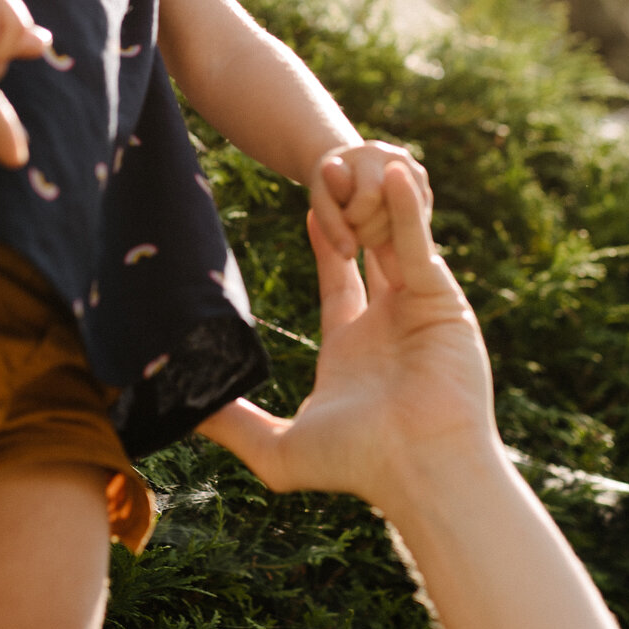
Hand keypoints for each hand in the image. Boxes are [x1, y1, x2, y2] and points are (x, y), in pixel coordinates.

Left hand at [202, 164, 495, 512]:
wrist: (420, 470)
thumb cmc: (359, 465)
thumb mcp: (279, 448)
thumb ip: (234, 425)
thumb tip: (185, 414)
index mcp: (354, 348)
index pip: (338, 282)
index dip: (323, 243)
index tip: (310, 206)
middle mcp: (390, 325)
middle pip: (369, 250)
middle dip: (350, 210)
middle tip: (328, 167)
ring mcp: (420, 311)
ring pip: (395, 240)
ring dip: (375, 200)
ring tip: (349, 159)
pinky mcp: (443, 302)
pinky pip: (420, 245)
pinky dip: (407, 210)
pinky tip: (391, 173)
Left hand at [309, 137, 431, 255]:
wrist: (351, 169)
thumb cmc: (332, 186)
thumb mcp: (322, 200)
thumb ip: (331, 225)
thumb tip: (349, 254)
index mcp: (370, 155)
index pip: (369, 196)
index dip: (353, 217)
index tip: (343, 217)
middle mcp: (400, 161)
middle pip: (390, 213)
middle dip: (367, 230)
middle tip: (353, 226)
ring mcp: (417, 178)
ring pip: (406, 224)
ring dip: (381, 237)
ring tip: (365, 224)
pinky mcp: (425, 195)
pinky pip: (414, 229)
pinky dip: (394, 236)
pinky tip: (380, 227)